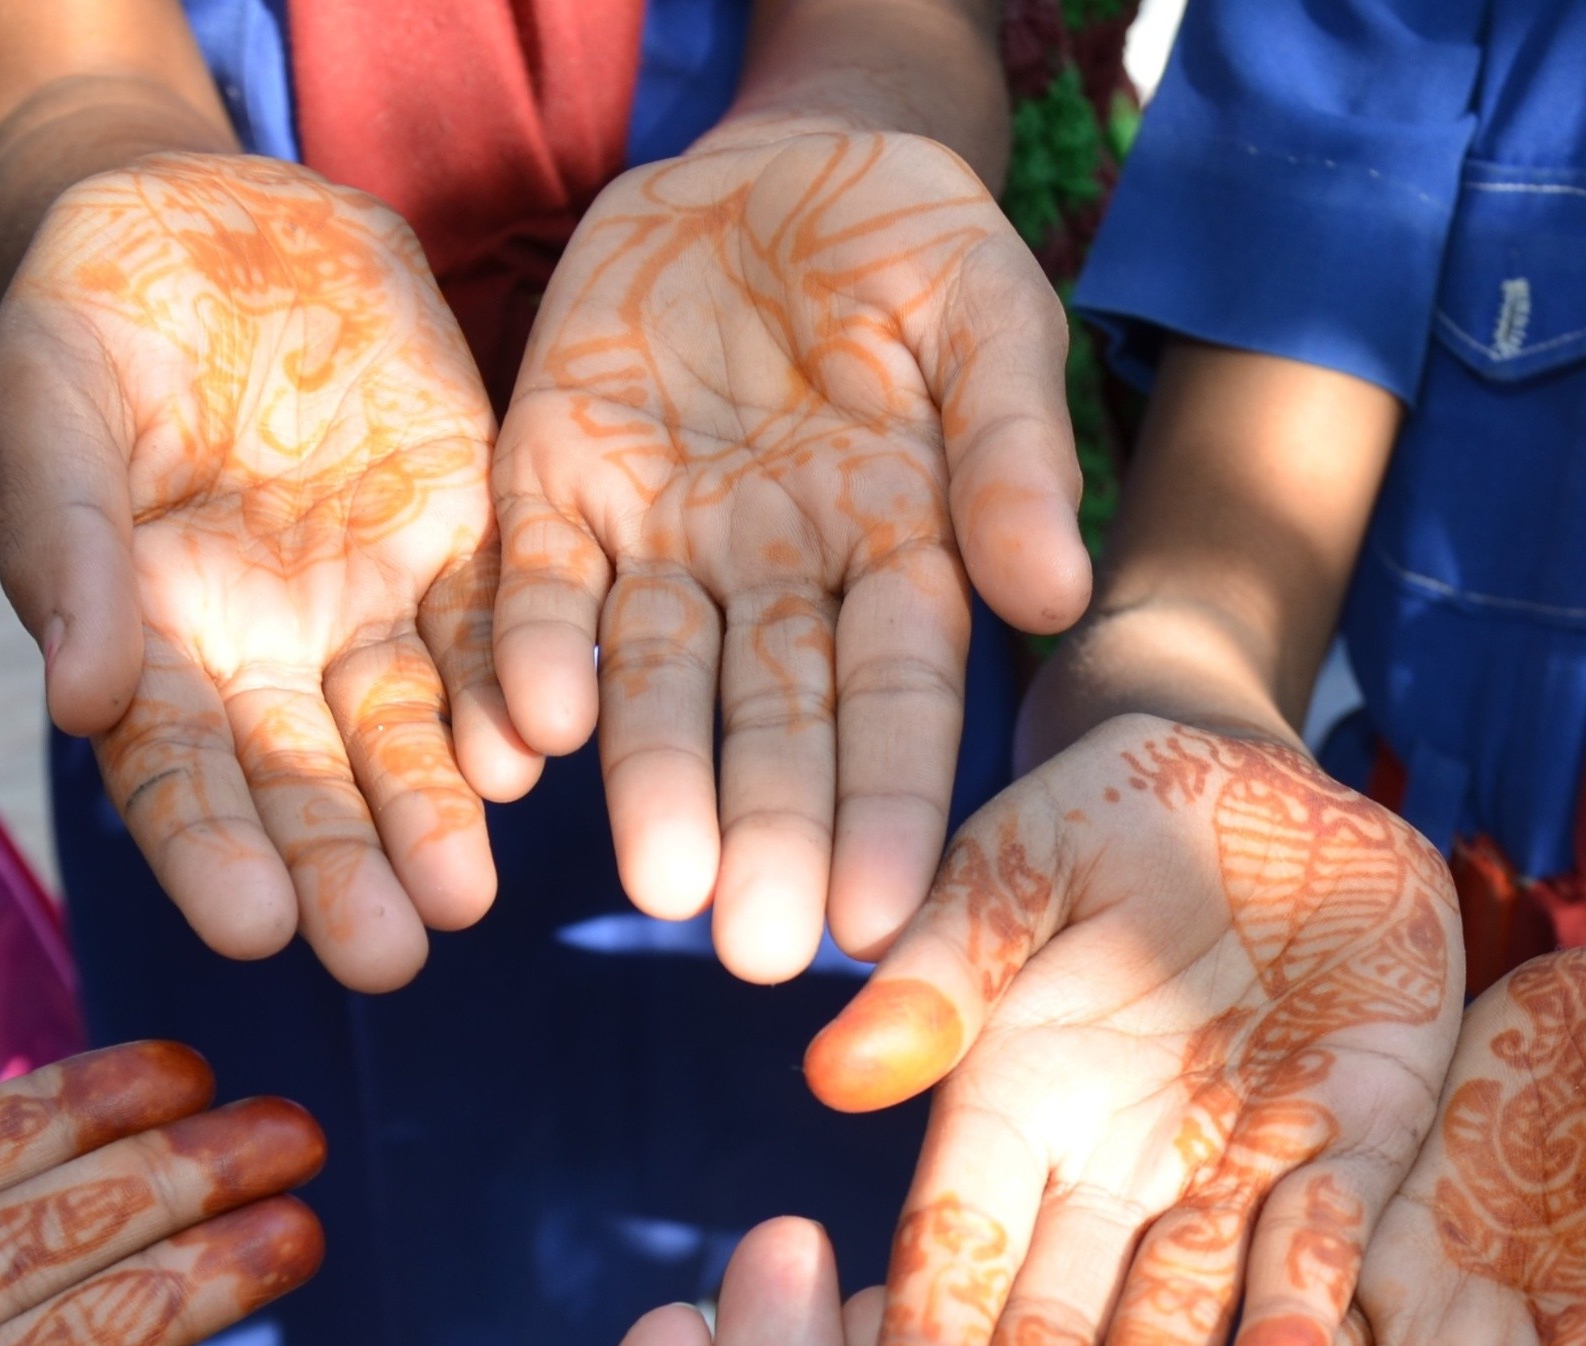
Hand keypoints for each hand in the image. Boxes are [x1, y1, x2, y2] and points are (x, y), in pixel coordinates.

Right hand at [0, 155, 534, 993]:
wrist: (211, 215)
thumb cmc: (87, 322)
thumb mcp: (46, 405)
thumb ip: (64, 545)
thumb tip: (76, 701)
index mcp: (146, 655)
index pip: (180, 780)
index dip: (213, 855)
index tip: (252, 926)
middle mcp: (266, 663)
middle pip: (307, 790)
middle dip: (345, 873)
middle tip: (385, 956)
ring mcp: (370, 609)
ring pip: (412, 738)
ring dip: (439, 817)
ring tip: (464, 894)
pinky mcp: (463, 542)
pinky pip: (496, 633)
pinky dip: (516, 692)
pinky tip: (532, 750)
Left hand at [493, 125, 1089, 979]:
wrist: (780, 158)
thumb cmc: (914, 247)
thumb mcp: (990, 316)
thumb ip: (1014, 448)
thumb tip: (1053, 594)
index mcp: (897, 558)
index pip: (895, 703)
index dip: (886, 805)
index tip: (881, 914)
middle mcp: (776, 580)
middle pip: (772, 721)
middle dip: (765, 831)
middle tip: (752, 947)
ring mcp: (662, 542)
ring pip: (654, 682)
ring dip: (652, 781)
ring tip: (655, 887)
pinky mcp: (557, 488)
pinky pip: (539, 587)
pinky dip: (533, 656)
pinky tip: (532, 732)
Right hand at [806, 719, 1459, 1345]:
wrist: (1279, 789)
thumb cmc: (1117, 815)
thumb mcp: (1023, 855)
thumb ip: (946, 959)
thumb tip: (839, 1068)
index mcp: (1010, 1100)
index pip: (954, 1250)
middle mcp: (1111, 1172)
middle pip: (1057, 1327)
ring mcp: (1232, 1178)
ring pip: (1179, 1329)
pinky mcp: (1352, 1156)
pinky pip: (1323, 1261)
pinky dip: (1295, 1340)